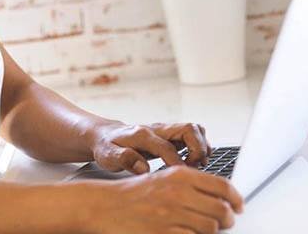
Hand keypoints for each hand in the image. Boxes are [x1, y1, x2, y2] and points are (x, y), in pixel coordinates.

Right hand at [84, 165, 244, 233]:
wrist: (103, 206)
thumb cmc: (133, 194)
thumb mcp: (163, 179)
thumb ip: (191, 185)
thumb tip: (222, 198)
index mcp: (180, 176)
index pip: (223, 187)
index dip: (237, 199)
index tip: (239, 207)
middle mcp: (178, 193)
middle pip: (222, 211)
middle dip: (227, 220)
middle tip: (224, 223)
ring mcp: (171, 215)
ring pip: (211, 228)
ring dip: (211, 232)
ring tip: (202, 229)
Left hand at [90, 121, 213, 173]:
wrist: (105, 135)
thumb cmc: (107, 147)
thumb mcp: (107, 155)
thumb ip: (124, 159)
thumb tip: (143, 167)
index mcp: (142, 135)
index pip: (167, 147)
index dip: (177, 164)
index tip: (180, 178)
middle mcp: (157, 129)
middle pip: (189, 129)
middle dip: (198, 149)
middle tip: (194, 168)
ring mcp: (165, 131)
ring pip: (195, 129)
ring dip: (202, 147)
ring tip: (196, 165)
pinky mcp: (170, 135)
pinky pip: (193, 135)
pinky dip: (200, 147)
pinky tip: (194, 162)